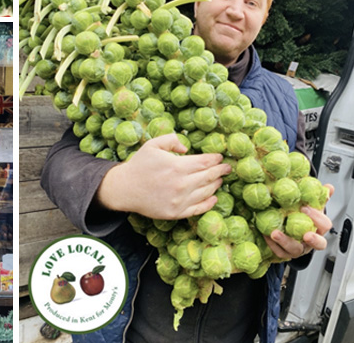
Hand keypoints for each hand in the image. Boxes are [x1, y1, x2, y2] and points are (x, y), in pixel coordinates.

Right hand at [95, 134, 230, 219]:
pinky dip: (209, 203)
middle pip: (209, 177)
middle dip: (220, 171)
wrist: (125, 189)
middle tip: (228, 168)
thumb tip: (186, 148)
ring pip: (206, 192)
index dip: (215, 159)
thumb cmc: (139, 165)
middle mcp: (181, 184)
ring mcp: (180, 200)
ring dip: (216, 185)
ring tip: (220, 179)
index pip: (204, 162)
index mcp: (177, 166)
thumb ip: (171, 140)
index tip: (220, 157)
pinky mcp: (176, 213)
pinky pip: (198, 208)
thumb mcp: (153, 145)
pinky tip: (214, 197)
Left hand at [265, 185, 334, 259]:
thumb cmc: (301, 216)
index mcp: (319, 228)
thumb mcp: (309, 205)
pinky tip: (265, 235)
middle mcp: (311, 240)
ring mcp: (299, 249)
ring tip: (275, 233)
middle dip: (313, 240)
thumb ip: (318, 197)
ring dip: (285, 242)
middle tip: (305, 234)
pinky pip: (280, 252)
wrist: (288, 227)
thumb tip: (329, 187)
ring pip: (296, 250)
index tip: (305, 208)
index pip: (325, 225)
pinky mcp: (286, 253)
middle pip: (319, 244)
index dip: (317, 217)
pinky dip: (273, 245)